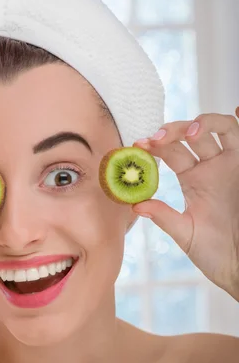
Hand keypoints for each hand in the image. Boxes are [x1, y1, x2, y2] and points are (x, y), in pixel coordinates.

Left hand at [132, 112, 238, 300]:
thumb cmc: (215, 252)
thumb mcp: (185, 234)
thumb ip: (164, 217)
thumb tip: (134, 204)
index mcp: (193, 178)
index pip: (171, 151)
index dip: (154, 146)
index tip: (137, 146)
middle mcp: (212, 166)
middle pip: (192, 135)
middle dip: (172, 132)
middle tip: (156, 139)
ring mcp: (232, 164)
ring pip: (221, 128)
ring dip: (205, 122)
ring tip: (190, 132)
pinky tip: (238, 110)